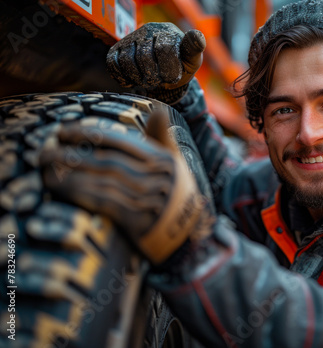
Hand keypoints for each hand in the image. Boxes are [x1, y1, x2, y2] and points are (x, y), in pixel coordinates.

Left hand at [39, 111, 212, 264]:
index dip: (90, 134)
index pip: (121, 142)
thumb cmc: (175, 194)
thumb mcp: (174, 164)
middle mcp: (157, 177)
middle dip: (73, 154)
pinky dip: (80, 192)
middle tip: (45, 150)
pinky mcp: (140, 222)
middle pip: (108, 160)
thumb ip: (161, 138)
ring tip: (45, 168)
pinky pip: (105, 202)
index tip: (63, 132)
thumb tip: (158, 109)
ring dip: (70, 173)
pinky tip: (60, 187)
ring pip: (103, 180)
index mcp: (163, 160)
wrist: (189, 236)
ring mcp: (149, 200)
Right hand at [106, 22, 205, 90]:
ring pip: (127, 61)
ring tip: (148, 81)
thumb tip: (198, 37)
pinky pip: (113, 63)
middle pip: (144, 57)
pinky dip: (122, 76)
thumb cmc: (180, 66)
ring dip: (138, 77)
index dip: (169, 69)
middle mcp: (148, 31)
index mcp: (167, 32)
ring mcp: (131, 39)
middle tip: (159, 81)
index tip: (173, 78)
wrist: (165, 72)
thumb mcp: (192, 60)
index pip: (164, 49)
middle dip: (153, 76)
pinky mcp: (118, 49)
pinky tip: (133, 81)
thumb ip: (194, 49)